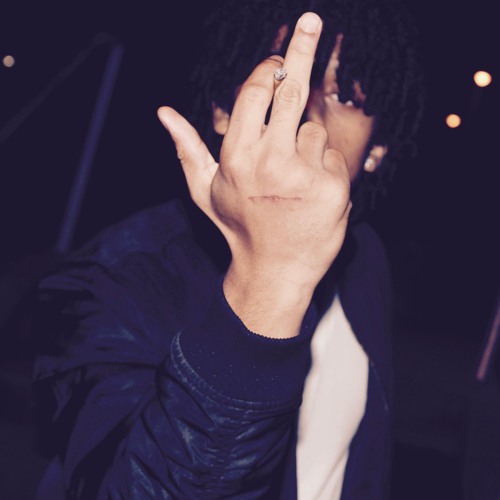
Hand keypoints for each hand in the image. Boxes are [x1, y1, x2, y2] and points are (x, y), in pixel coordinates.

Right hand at [158, 12, 350, 337]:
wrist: (275, 270)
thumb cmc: (239, 227)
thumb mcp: (205, 191)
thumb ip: (187, 149)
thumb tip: (164, 114)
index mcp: (237, 155)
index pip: (256, 91)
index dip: (270, 67)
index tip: (278, 55)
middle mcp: (270, 160)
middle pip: (291, 88)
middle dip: (302, 48)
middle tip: (313, 19)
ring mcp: (304, 174)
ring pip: (314, 129)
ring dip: (307, 143)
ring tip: (293, 179)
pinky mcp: (334, 188)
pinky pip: (334, 157)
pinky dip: (326, 167)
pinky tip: (311, 192)